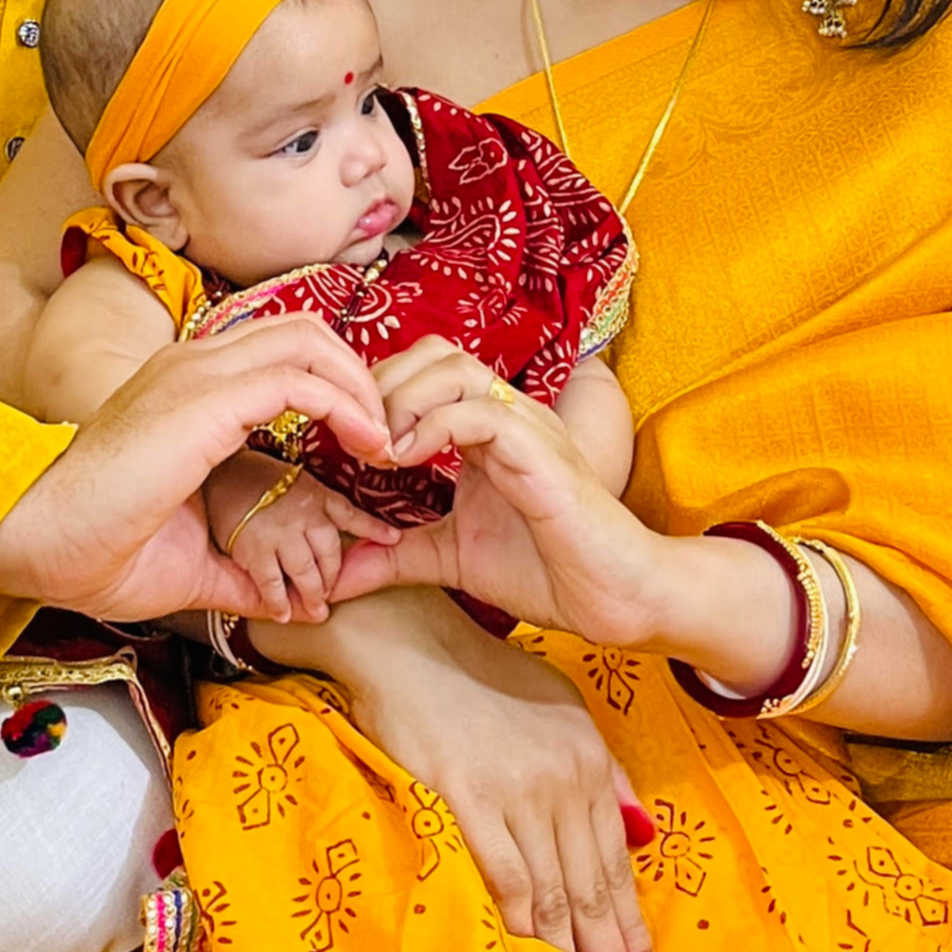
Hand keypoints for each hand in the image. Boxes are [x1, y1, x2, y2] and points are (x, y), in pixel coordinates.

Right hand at [0, 316, 389, 622]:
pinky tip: (368, 446)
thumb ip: (243, 574)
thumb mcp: (193, 562)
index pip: (280, 353)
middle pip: (304, 331)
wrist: (36, 542)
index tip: (366, 444)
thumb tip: (288, 605)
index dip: (335, 386)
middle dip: (359, 376)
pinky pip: (299, 378)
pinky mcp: (204, 400)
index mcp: (185, 388)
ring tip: (384, 441)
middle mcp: (193, 365)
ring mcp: (195, 373)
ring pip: (308, 340)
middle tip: (386, 436)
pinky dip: (347, 405)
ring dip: (361, 387)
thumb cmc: (97, 551)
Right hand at [210, 454, 401, 624]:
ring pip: (308, 574)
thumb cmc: (244, 472)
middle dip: (331, 578)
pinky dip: (280, 602)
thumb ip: (311, 498)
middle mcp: (304, 512)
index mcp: (315, 492)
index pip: (351, 514)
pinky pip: (274, 585)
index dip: (374, 529)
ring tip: (316, 610)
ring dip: (313, 596)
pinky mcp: (255, 549)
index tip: (393, 538)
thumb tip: (335, 517)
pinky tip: (283, 613)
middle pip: (330, 555)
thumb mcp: (288, 476)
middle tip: (329, 593)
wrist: (210, 470)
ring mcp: (281, 532)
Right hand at [316, 593, 658, 951]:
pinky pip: (504, 877)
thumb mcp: (555, 706)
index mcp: (586, 758)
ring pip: (554, 891)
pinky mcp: (466, 797)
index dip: (633, 925)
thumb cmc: (475, 674)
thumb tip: (638, 830)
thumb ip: (597, 770)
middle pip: (594, 887)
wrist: (405, 640)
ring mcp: (517, 790)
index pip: (616, 860)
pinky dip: (521, 926)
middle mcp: (563, 778)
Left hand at [335, 341, 676, 648]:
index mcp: (486, 428)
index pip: (423, 370)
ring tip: (380, 450)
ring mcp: (527, 428)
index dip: (376, 392)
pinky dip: (433, 427)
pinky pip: (481, 414)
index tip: (344, 440)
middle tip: (356, 438)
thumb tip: (337, 579)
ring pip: (455, 369)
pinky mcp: (542, 453)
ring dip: (403, 400)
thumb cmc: (546, 571)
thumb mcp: (450, 559)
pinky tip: (406, 461)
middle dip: (383, 385)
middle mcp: (506, 415)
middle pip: (434, 352)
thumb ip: (394, 558)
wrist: (615, 599)